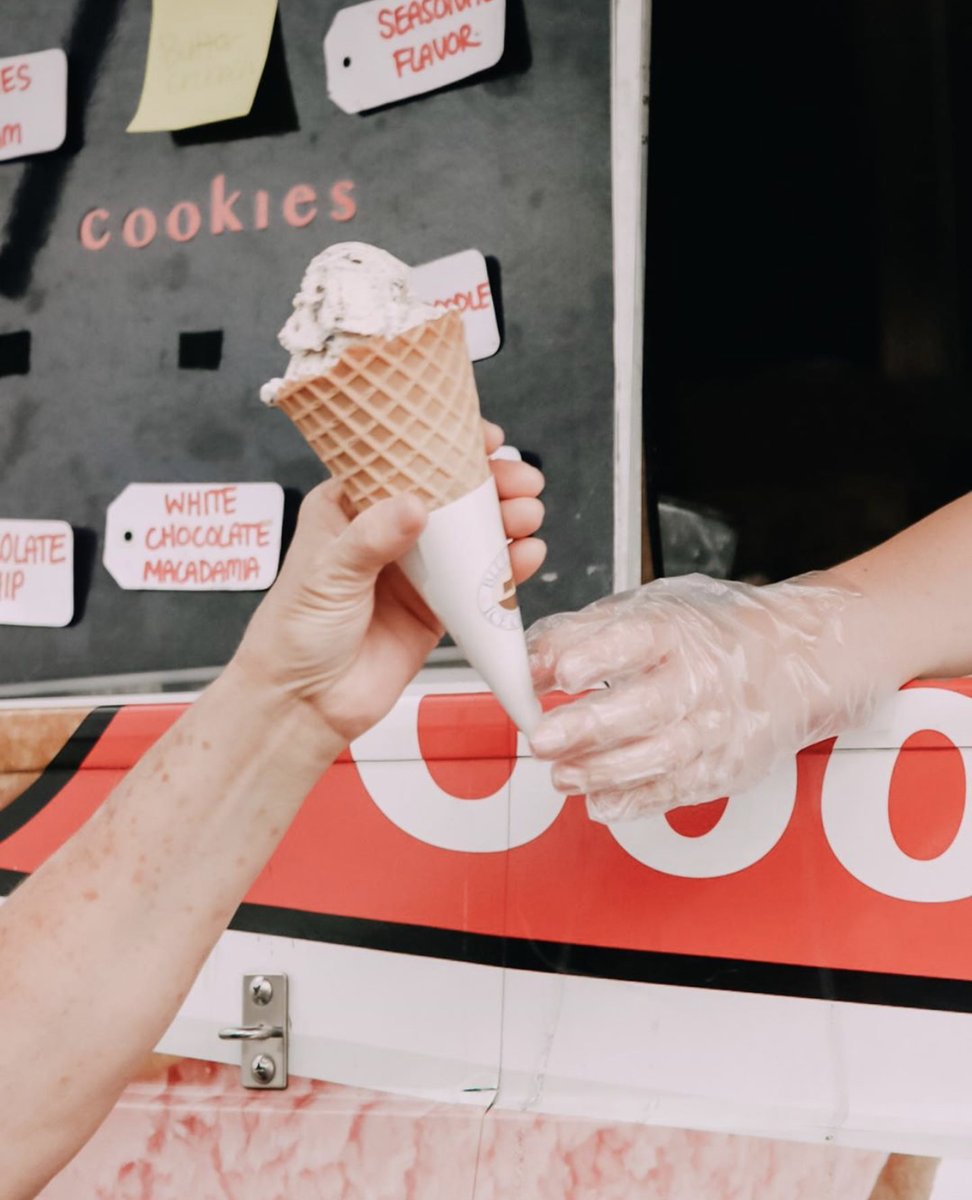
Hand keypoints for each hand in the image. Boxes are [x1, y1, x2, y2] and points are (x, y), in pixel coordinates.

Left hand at [236, 422, 544, 742]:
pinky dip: (507, 567)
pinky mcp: (439, 607)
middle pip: (449, 494)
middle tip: (521, 483)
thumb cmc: (296, 631)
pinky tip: (526, 556)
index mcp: (350, 506)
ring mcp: (416, 569)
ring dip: (504, 521)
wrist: (305, 703)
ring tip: (528, 517)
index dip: (447, 445)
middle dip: (489, 485)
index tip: (487, 439)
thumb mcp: (327, 575)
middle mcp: (387, 531)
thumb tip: (416, 506)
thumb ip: (372, 540)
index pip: (404, 461)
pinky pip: (480, 581)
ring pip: (471, 534)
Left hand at [528, 572, 899, 821]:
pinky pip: (677, 790)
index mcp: (678, 632)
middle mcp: (702, 680)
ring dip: (604, 771)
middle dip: (590, 726)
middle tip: (543, 738)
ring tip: (561, 777)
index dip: (598, 657)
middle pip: (646, 706)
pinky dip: (636, 801)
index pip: (637, 641)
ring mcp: (716, 728)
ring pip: (660, 757)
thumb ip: (579, 634)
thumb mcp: (645, 612)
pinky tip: (599, 803)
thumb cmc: (706, 635)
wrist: (792, 662)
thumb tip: (528, 663)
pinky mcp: (724, 767)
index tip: (563, 673)